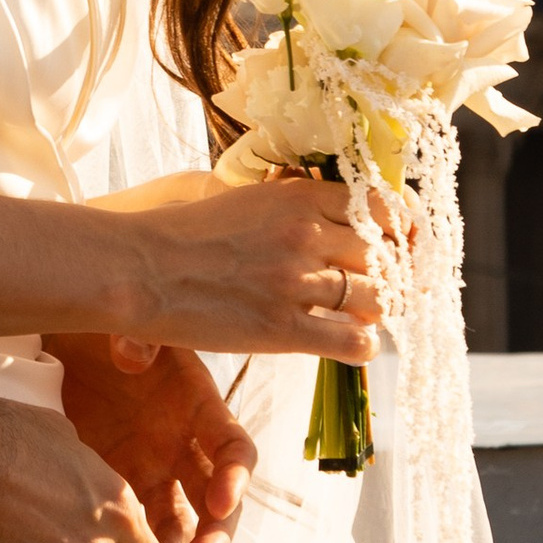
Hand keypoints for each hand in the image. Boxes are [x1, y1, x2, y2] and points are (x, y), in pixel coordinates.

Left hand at [45, 336, 256, 542]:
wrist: (57, 337)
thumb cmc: (100, 322)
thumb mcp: (121, 317)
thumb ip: (136, 332)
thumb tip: (134, 355)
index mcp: (197, 403)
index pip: (234, 446)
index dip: (235, 476)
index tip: (220, 500)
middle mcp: (183, 442)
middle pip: (218, 497)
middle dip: (217, 531)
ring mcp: (153, 466)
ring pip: (181, 520)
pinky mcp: (119, 483)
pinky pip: (138, 524)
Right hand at [100, 173, 387, 358]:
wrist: (141, 268)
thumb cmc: (187, 236)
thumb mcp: (248, 201)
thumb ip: (295, 207)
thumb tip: (335, 220)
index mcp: (298, 196)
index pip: (381, 206)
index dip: (399, 229)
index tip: (401, 244)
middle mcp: (306, 234)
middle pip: (386, 255)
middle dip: (392, 275)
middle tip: (383, 289)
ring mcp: (296, 282)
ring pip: (378, 299)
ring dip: (378, 312)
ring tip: (363, 317)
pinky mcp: (284, 329)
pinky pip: (355, 341)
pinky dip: (363, 346)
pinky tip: (350, 344)